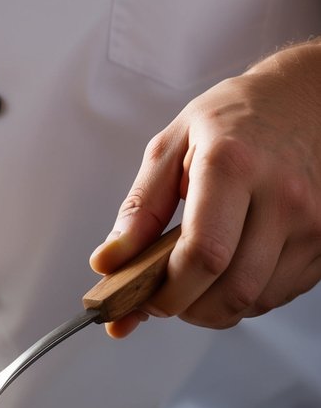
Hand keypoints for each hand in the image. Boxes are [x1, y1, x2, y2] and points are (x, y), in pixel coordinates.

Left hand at [89, 40, 320, 336]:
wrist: (308, 99)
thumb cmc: (237, 118)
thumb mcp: (172, 145)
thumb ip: (138, 209)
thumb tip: (108, 262)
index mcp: (233, 165)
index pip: (203, 254)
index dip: (168, 292)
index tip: (144, 298)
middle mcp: (282, 194)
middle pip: (232, 289)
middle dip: (188, 309)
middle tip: (164, 296)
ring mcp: (313, 220)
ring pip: (256, 300)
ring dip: (216, 308)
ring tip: (195, 280)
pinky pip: (279, 294)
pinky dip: (246, 297)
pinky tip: (231, 269)